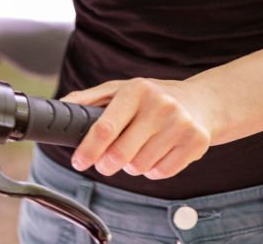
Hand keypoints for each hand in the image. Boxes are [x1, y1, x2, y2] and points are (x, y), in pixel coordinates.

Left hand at [62, 77, 219, 180]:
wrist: (201, 101)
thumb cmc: (153, 97)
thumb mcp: (122, 90)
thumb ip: (90, 99)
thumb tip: (61, 108)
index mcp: (137, 89)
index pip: (106, 127)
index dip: (88, 150)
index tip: (78, 162)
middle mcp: (160, 104)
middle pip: (121, 154)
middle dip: (108, 164)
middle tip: (108, 161)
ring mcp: (181, 123)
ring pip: (140, 167)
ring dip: (134, 165)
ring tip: (141, 147)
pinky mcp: (196, 141)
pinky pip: (162, 173)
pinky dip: (154, 170)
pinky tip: (160, 152)